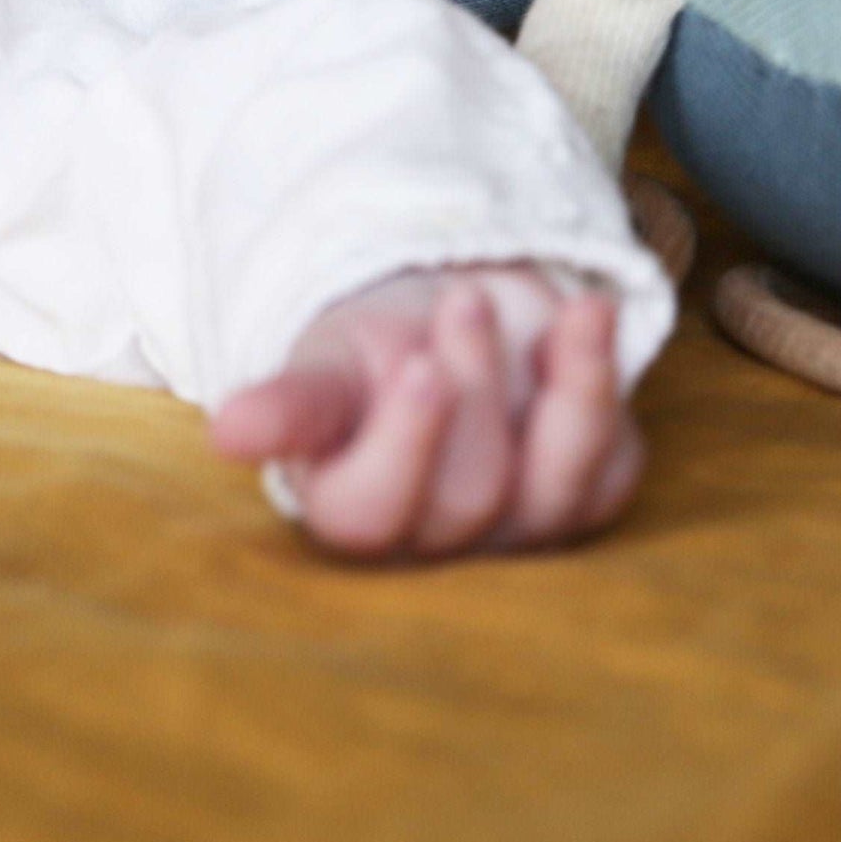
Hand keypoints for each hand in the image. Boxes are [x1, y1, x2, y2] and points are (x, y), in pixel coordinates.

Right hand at [209, 266, 643, 559]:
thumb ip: (292, 402)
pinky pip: (611, 461)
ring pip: (552, 488)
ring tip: (551, 307)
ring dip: (561, 389)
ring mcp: (519, 529)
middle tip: (461, 301)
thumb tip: (229, 433)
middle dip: (473, 384)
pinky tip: (588, 318)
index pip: (370, 512)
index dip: (402, 444)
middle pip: (467, 494)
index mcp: (350, 508)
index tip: (416, 363)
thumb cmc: (372, 351)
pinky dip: (601, 380)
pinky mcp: (587, 496)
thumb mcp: (327, 364)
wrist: (451, 315)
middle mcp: (436, 540)